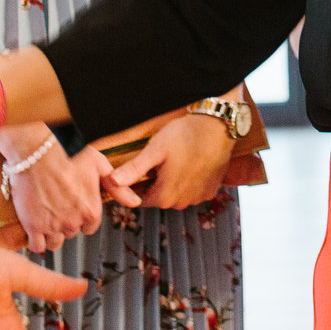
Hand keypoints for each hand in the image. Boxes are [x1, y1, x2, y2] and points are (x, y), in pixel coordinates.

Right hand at [8, 135, 125, 249]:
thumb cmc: (69, 155)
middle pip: (71, 233)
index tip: (73, 207)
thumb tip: (136, 202)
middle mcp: (74, 222)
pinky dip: (35, 240)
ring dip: (50, 233)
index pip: (89, 228)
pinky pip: (36, 246)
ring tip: (45, 215)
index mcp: (91, 210)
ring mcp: (53, 226)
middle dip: (65, 223)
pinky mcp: (33, 227)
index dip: (81, 218)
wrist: (38, 154)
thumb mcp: (99, 166)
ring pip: (54, 243)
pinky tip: (34, 227)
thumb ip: (118, 188)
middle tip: (57, 206)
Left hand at [108, 113, 233, 209]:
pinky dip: (190, 181)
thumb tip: (111, 181)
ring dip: (174, 182)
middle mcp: (182, 203)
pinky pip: (193, 191)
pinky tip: (192, 163)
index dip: (139, 184)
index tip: (142, 168)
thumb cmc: (185, 135)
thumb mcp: (155, 150)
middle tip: (161, 160)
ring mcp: (198, 198)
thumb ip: (133, 169)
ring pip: (177, 194)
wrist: (218, 126)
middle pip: (160, 197)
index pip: (141, 198)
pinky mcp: (211, 190)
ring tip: (177, 160)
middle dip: (157, 182)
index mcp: (164, 196)